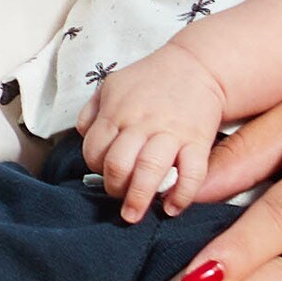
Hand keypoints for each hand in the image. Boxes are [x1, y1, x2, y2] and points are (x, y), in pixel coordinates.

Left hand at [79, 55, 216, 221]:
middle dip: (114, 188)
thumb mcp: (111, 87)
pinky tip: (172, 208)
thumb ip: (92, 112)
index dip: (96, 168)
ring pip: (150, 170)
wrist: (195, 66)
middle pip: (119, 164)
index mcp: (116, 112)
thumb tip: (83, 135)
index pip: (94, 150)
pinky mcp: (198, 141)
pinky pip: (192, 173)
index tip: (105, 173)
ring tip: (134, 214)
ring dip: (140, 198)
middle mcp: (141, 124)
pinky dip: (182, 195)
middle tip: (118, 197)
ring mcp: (171, 133)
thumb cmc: (149, 80)